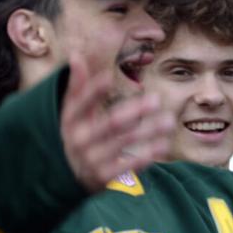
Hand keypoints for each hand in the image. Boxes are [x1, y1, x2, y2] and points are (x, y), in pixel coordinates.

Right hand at [60, 56, 174, 191]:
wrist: (64, 178)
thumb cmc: (75, 135)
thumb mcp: (71, 112)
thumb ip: (77, 85)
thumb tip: (76, 53)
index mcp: (69, 121)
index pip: (80, 104)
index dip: (93, 92)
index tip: (108, 78)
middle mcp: (78, 141)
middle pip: (109, 124)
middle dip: (134, 111)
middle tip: (157, 99)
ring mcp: (90, 160)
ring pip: (123, 143)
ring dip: (148, 131)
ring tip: (169, 121)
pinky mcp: (102, 177)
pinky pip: (127, 165)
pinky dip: (146, 155)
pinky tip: (163, 144)